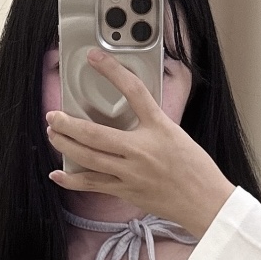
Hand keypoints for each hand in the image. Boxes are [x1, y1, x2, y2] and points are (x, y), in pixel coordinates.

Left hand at [46, 48, 235, 236]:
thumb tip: (132, 114)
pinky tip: (58, 174)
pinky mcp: (127, 191)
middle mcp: (141, 150)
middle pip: (95, 133)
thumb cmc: (196, 169)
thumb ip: (152, 123)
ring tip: (53, 135)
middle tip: (53, 115)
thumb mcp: (177, 134)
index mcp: (159, 128)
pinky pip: (93, 184)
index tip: (95, 58)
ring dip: (65, 146)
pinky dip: (72, 180)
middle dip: (68, 123)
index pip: (134, 91)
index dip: (112, 71)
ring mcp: (131, 173)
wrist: (206, 202)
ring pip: (88, 158)